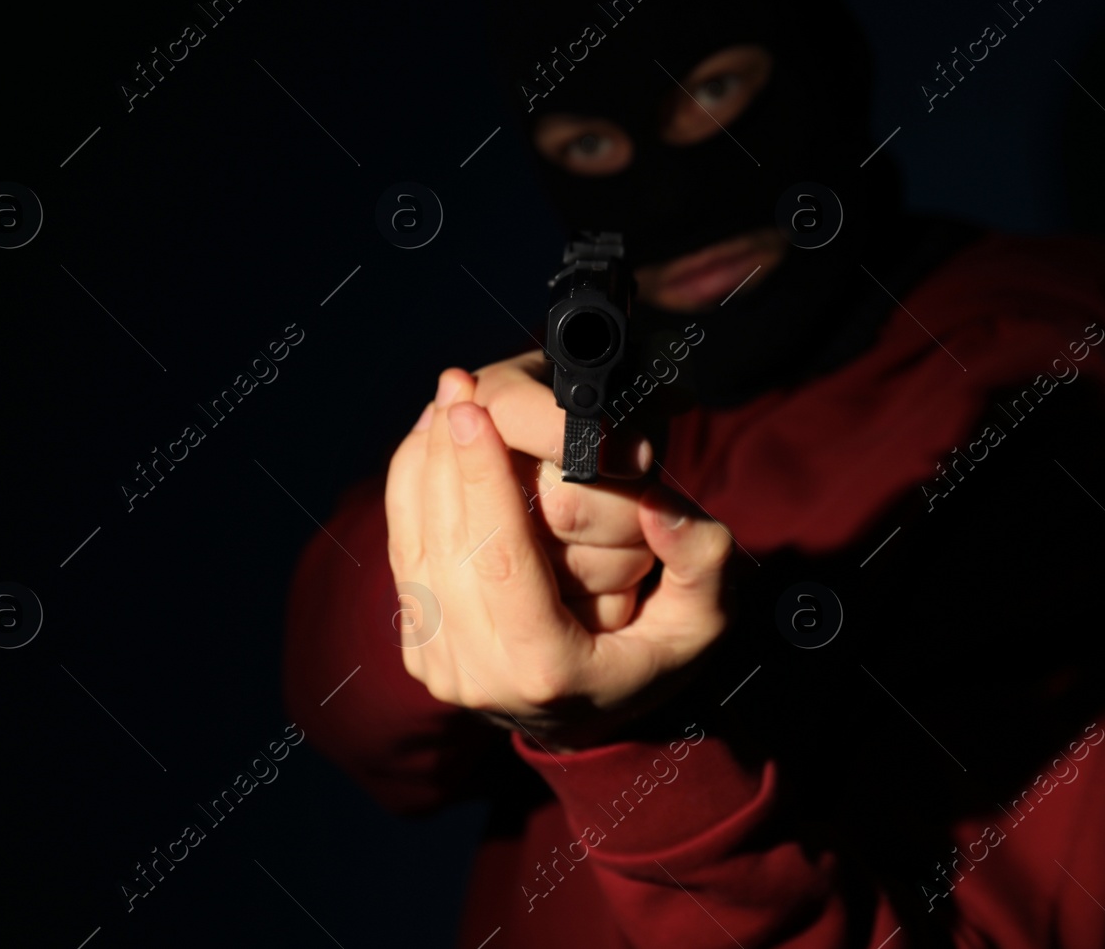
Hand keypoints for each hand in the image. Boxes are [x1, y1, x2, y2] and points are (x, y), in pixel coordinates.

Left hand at [386, 370, 730, 748]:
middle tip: (456, 383)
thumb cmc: (654, 659)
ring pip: (410, 546)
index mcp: (546, 670)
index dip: (482, 477)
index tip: (474, 407)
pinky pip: (401, 558)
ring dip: (420, 466)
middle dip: (445, 455)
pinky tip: (426, 442)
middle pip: (444, 546)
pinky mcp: (418, 650)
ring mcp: (439, 667)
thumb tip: (656, 506)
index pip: (501, 558)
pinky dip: (408, 494)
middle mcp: (478, 676)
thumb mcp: (704, 621)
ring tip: (440, 401)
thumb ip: (700, 561)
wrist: (595, 721)